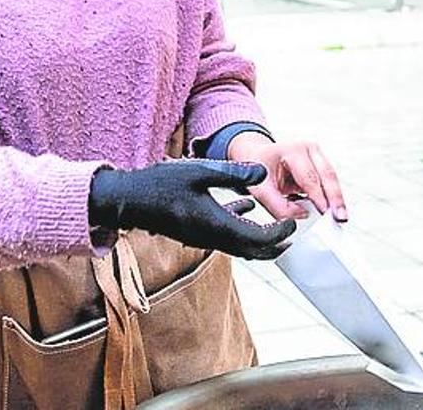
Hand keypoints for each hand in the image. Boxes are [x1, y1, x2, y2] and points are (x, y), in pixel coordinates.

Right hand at [88, 160, 295, 259]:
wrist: (129, 201)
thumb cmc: (161, 184)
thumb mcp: (200, 171)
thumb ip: (233, 173)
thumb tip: (263, 172)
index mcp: (217, 225)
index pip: (258, 239)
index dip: (279, 234)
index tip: (293, 223)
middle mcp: (212, 237)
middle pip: (252, 251)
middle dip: (274, 246)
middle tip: (292, 235)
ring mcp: (202, 237)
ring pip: (239, 246)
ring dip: (260, 239)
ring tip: (276, 228)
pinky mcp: (194, 231)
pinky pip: (225, 235)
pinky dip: (241, 225)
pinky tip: (245, 204)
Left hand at [227, 133, 347, 222]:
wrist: (257, 155)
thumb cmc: (258, 167)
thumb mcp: (260, 188)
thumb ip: (278, 206)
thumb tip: (300, 216)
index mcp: (292, 150)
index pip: (309, 177)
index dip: (318, 197)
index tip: (324, 213)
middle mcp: (308, 148)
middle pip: (328, 175)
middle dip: (336, 198)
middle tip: (340, 217)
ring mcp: (316, 155)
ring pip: (332, 178)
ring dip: (336, 199)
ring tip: (339, 217)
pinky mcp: (320, 164)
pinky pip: (329, 182)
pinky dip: (331, 197)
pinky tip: (332, 210)